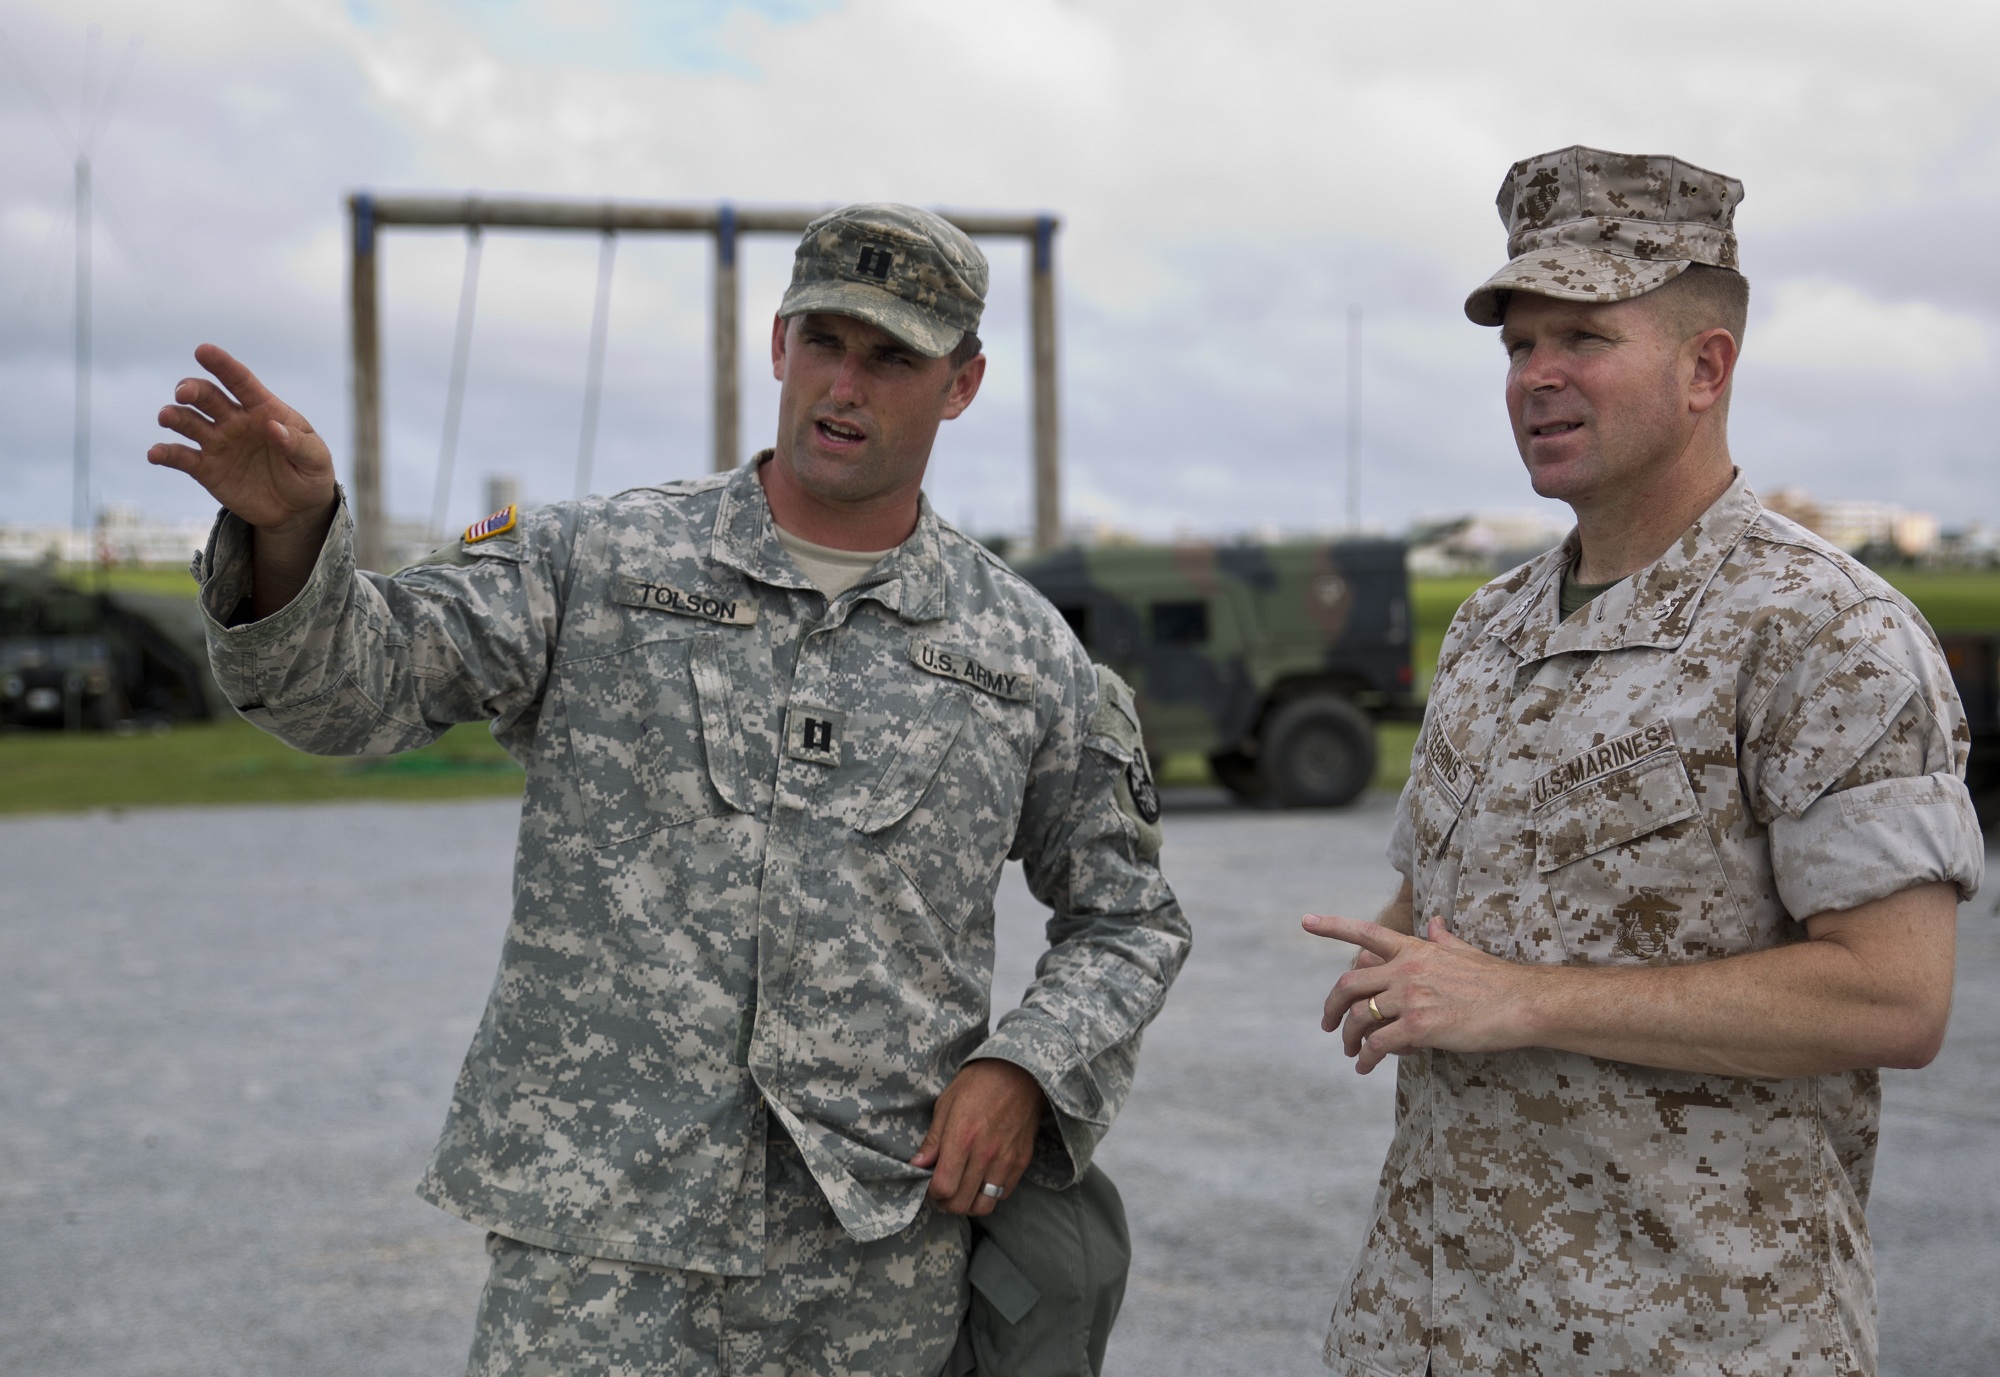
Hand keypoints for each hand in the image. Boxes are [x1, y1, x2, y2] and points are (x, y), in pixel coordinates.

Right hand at [148, 343, 336, 536]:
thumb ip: (298, 443)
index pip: (240, 382)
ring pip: (189, 422)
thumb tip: (273, 427)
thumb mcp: (316, 460)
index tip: (203, 351)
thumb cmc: (310, 475)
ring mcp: (218, 443)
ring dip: (175, 416)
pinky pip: (181, 457)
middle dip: (192, 390)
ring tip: (166, 417)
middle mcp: (235, 421)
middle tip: (183, 393)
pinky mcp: (206, 469)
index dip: (222, 365)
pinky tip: (155, 454)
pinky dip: (165, 453)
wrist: (296, 509)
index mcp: (264, 409)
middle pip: (207, 397)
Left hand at [910, 1059, 1046, 1216]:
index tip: (931, 1183)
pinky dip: (990, 1194)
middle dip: (946, 1202)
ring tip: (962, 1190)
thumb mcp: (946, 1104)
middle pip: (961, 1203)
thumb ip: (933, 1139)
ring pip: (984, 1206)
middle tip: (943, 1191)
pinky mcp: (1022, 1161)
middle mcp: (985, 1154)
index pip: (943, 1187)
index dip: (932, 1191)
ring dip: (968, 1204)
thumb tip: (917, 1165)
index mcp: (962, 1138)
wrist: (1019, 1072)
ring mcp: (1006, 1160)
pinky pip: (1003, 1194)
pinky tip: (982, 1180)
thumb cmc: (978, 1083)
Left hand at [1303, 913, 1538, 1073]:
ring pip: (1359, 1017)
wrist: (1522, 1003)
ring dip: (1348, 1037)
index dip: (1332, 926)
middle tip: (1327, 1024)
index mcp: (1414, 950)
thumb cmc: (1498, 980)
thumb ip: (1442, 939)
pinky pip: (1379, 1044)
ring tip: (1349, 1052)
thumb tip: (1434, 922)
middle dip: (1331, 1006)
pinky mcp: (1420, 1027)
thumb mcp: (1464, 952)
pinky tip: (1365, 1067)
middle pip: (1349, 984)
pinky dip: (1367, 1058)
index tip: (1305, 921)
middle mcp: (1405, 970)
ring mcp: (1411, 997)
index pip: (1364, 933)